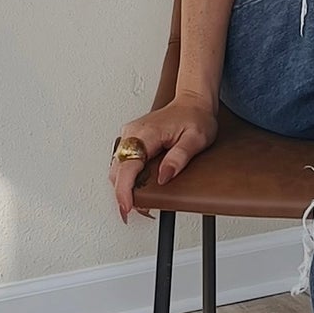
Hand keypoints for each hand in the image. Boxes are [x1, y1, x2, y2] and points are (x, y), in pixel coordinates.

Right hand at [109, 97, 218, 221]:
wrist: (193, 102)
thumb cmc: (196, 117)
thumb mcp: (196, 139)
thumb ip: (179, 157)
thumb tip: (164, 176)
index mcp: (147, 133)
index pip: (128, 166)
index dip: (124, 190)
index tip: (127, 206)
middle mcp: (133, 133)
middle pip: (117, 169)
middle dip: (123, 193)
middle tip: (137, 211)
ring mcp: (130, 135)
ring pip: (117, 167)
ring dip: (123, 186)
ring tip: (137, 202)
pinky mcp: (132, 139)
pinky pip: (122, 161)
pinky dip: (126, 177)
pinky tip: (136, 187)